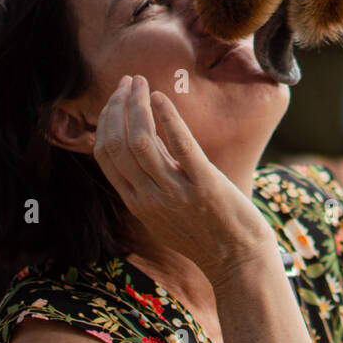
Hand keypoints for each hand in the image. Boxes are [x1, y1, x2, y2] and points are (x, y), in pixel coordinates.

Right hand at [91, 75, 275, 284]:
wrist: (237, 259)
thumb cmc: (203, 232)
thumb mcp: (162, 211)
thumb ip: (149, 181)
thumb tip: (141, 142)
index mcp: (135, 202)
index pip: (105, 154)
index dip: (106, 121)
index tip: (117, 98)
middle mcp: (148, 197)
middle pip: (117, 144)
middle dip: (117, 107)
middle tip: (127, 82)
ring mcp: (174, 191)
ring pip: (141, 141)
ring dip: (137, 105)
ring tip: (140, 83)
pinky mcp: (203, 183)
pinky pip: (180, 145)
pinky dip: (167, 118)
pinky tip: (162, 97)